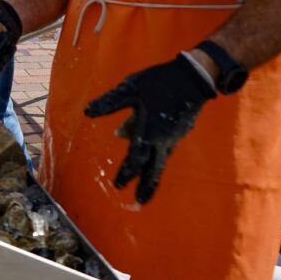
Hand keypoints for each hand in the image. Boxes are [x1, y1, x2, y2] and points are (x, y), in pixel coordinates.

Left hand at [84, 54, 216, 203]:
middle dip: (146, 185)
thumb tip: (87, 113)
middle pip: (153, 167)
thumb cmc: (158, 82)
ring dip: (154, 175)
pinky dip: (161, 159)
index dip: (126, 173)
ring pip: (162, 160)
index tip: (118, 186)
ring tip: (149, 188)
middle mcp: (163, 139)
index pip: (134, 159)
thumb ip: (109, 103)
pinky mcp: (181, 130)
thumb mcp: (129, 89)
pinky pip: (167, 150)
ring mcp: (174, 136)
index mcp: (148, 131)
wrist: (193, 77)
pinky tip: (157, 159)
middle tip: (140, 202)